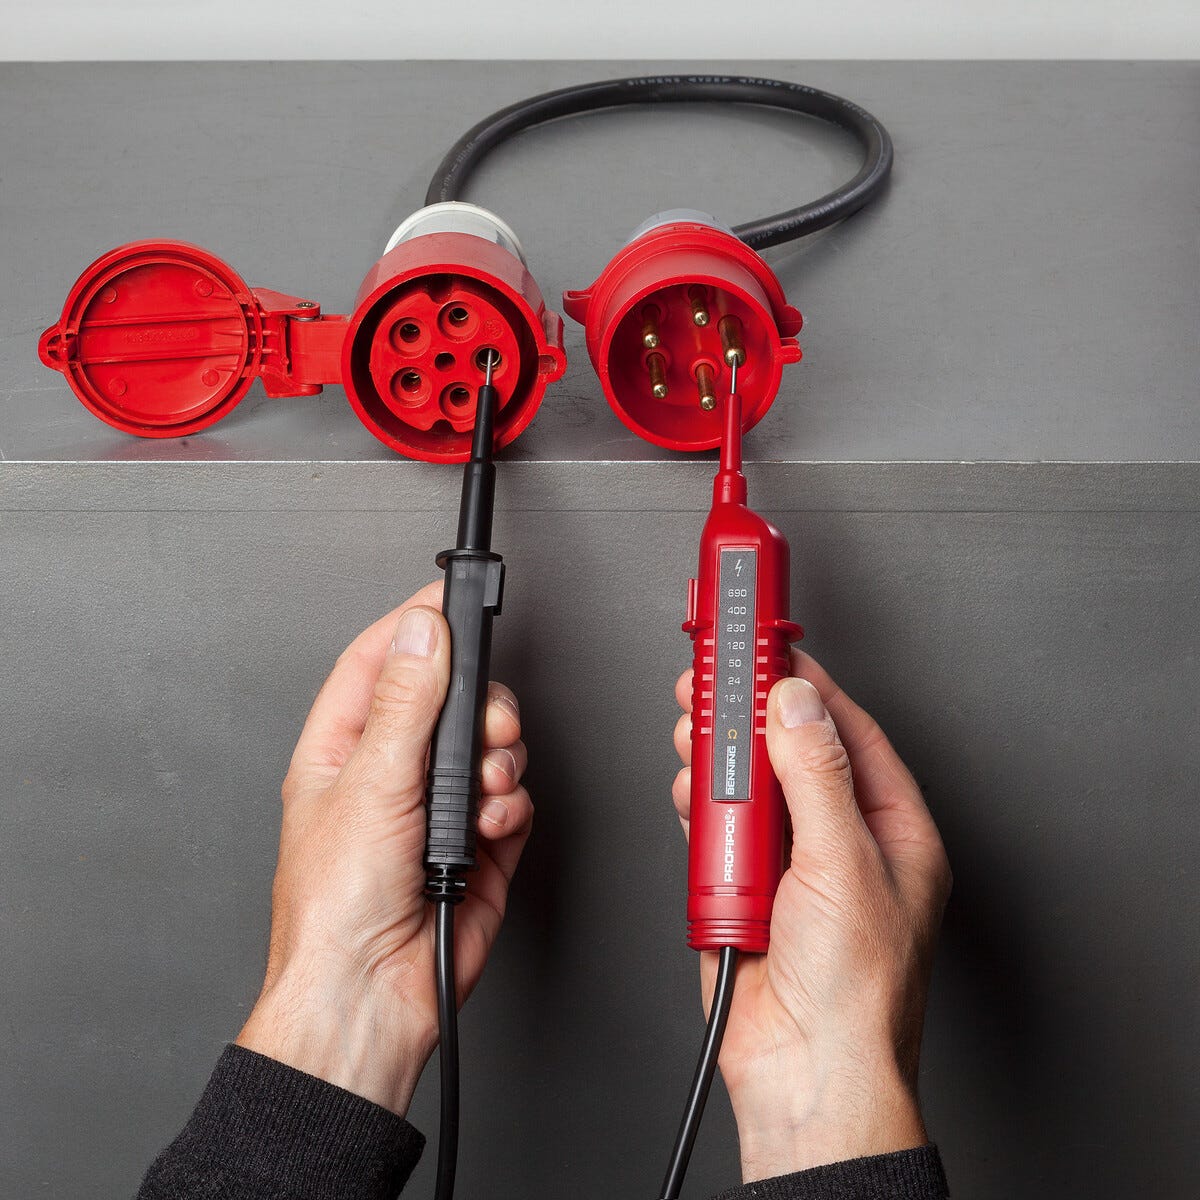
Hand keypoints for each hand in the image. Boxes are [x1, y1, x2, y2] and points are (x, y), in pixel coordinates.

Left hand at [236, 582, 532, 1116]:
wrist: (373, 996)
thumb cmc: (336, 911)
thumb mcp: (371, 787)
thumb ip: (406, 704)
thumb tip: (422, 631)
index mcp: (344, 749)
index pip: (382, 661)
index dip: (417, 625)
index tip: (450, 597)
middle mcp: (392, 773)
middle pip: (452, 699)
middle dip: (480, 707)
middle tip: (485, 725)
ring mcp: (436, 807)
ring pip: (491, 746)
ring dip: (499, 761)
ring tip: (480, 791)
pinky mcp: (478, 841)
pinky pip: (513, 797)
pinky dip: (510, 806)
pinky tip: (488, 828)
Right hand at [672, 652, 950, 1180]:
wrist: (804, 1074)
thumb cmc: (856, 995)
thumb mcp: (844, 865)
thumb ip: (815, 776)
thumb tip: (796, 704)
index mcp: (890, 828)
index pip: (847, 731)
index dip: (807, 683)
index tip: (772, 642)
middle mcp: (839, 839)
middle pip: (788, 750)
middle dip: (748, 713)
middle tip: (716, 674)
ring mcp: (788, 862)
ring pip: (746, 785)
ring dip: (718, 758)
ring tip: (696, 731)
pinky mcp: (742, 885)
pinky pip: (715, 827)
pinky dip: (699, 805)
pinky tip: (693, 793)